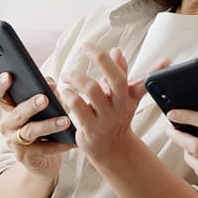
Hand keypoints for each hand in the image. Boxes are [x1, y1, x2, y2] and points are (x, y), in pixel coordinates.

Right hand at [0, 73, 74, 179]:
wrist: (42, 160)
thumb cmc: (43, 124)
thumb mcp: (43, 108)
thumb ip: (45, 92)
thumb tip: (50, 84)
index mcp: (8, 109)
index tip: (9, 75)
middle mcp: (7, 125)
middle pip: (16, 113)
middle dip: (31, 105)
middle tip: (45, 98)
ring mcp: (14, 142)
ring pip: (30, 131)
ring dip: (49, 125)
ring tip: (66, 121)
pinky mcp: (26, 157)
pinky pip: (44, 149)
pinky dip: (60, 144)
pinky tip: (73, 140)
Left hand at [61, 43, 169, 164]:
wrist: (112, 149)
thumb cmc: (116, 117)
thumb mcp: (123, 96)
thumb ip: (121, 72)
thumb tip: (117, 51)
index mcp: (129, 97)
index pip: (132, 76)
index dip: (122, 61)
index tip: (113, 47)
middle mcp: (120, 106)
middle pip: (114, 78)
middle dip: (100, 59)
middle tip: (86, 48)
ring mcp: (106, 118)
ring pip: (93, 90)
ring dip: (78, 78)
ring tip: (68, 76)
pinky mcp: (90, 129)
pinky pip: (78, 107)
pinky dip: (69, 96)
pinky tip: (65, 92)